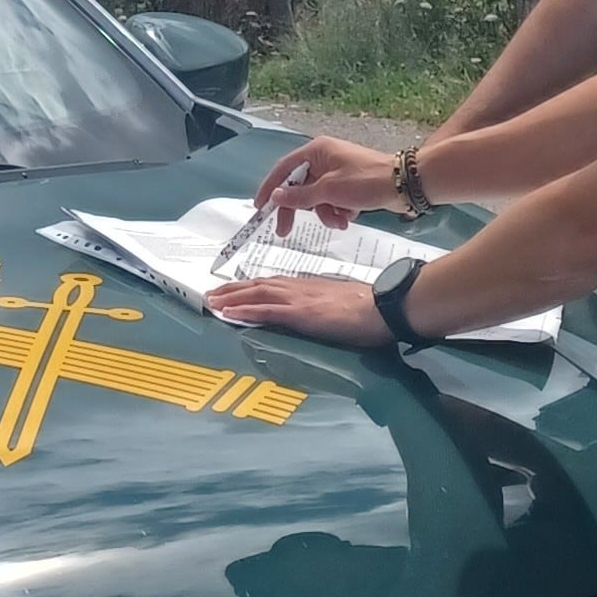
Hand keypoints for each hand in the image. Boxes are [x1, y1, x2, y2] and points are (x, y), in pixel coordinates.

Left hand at [205, 275, 394, 348]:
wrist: (384, 307)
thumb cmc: (371, 306)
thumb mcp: (341, 299)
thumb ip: (325, 302)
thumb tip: (317, 309)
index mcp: (309, 285)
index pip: (273, 283)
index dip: (251, 286)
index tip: (233, 289)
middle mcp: (299, 287)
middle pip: (259, 285)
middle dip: (233, 290)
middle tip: (212, 295)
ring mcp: (299, 299)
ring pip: (258, 294)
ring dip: (232, 298)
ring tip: (212, 302)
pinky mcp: (301, 313)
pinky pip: (267, 311)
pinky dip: (246, 310)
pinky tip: (230, 313)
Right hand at [251, 135, 394, 233]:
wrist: (404, 185)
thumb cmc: (367, 181)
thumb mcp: (329, 191)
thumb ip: (300, 196)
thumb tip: (276, 196)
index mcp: (316, 151)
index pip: (283, 169)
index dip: (269, 189)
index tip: (260, 207)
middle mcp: (324, 158)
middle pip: (299, 187)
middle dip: (298, 210)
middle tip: (285, 231)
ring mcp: (337, 171)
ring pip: (317, 198)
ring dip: (324, 213)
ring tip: (339, 220)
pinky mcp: (349, 184)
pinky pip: (332, 201)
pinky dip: (338, 211)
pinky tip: (349, 215)